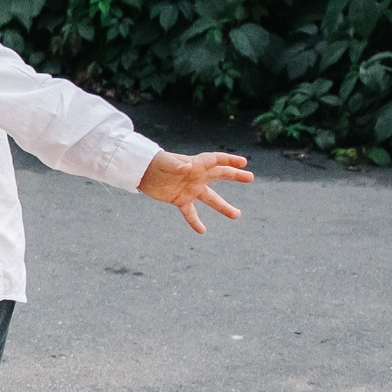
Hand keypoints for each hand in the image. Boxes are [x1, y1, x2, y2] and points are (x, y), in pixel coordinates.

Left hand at [138, 150, 253, 233]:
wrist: (141, 172)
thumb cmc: (154, 163)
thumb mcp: (166, 163)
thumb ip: (176, 166)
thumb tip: (186, 169)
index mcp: (195, 164)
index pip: (216, 160)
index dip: (229, 160)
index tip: (243, 162)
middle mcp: (196, 176)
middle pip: (220, 175)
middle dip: (235, 176)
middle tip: (250, 177)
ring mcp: (190, 189)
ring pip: (210, 198)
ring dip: (223, 207)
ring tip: (236, 215)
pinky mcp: (180, 200)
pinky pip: (190, 212)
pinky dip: (195, 221)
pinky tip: (202, 231)